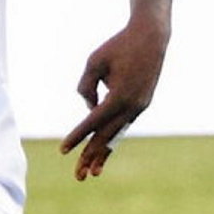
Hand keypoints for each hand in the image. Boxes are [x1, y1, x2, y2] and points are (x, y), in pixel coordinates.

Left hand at [59, 18, 168, 180]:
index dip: (77, 137)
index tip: (63, 151)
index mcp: (120, 96)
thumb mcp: (93, 63)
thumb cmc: (118, 46)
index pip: (92, 122)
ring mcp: (140, 106)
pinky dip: (113, 138)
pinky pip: (123, 124)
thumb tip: (88, 108)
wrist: (151, 36)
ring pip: (117, 134)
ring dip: (104, 153)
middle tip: (78, 176)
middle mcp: (133, 106)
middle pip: (107, 136)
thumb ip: (85, 87)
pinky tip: (103, 152)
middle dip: (91, 156)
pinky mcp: (142, 103)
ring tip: (92, 172)